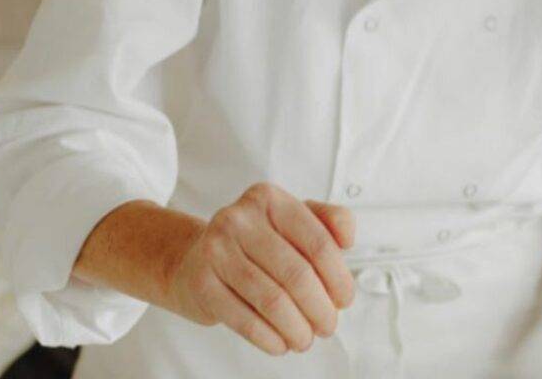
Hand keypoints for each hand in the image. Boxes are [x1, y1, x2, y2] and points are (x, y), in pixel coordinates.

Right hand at [165, 183, 354, 355]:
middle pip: (296, 273)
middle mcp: (241, 219)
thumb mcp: (292, 219)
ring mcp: (217, 249)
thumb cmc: (254, 242)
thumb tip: (347, 239)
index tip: (344, 299)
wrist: (194, 258)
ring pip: (272, 300)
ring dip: (297, 328)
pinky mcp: (202, 283)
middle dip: (320, 308)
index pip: (317, 240)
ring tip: (305, 338)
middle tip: (328, 325)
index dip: (338, 276)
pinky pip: (244, 320)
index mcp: (269, 199)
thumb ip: (329, 220)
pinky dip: (269, 338)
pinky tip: (280, 343)